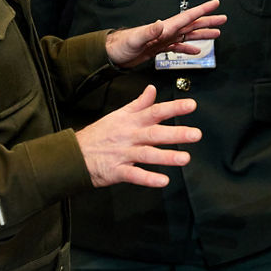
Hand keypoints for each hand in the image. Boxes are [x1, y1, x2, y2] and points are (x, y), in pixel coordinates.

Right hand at [74, 84, 199, 187]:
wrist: (74, 154)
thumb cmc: (99, 134)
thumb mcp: (119, 114)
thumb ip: (139, 103)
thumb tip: (152, 89)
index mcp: (131, 121)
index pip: (155, 111)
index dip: (173, 108)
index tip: (192, 105)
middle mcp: (129, 136)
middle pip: (155, 133)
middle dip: (176, 133)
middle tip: (195, 134)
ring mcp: (123, 153)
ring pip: (147, 154)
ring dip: (166, 156)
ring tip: (185, 158)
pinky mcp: (116, 170)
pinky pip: (134, 175)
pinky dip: (148, 178)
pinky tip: (163, 181)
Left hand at [105, 0, 225, 68]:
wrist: (113, 54)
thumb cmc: (122, 45)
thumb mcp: (136, 38)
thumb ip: (149, 31)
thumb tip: (161, 24)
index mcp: (165, 27)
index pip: (188, 17)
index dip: (202, 10)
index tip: (215, 4)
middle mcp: (167, 31)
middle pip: (192, 24)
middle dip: (208, 21)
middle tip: (223, 18)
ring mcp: (164, 39)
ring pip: (189, 35)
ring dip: (202, 33)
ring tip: (216, 33)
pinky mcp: (160, 47)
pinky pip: (179, 46)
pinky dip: (189, 48)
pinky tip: (196, 50)